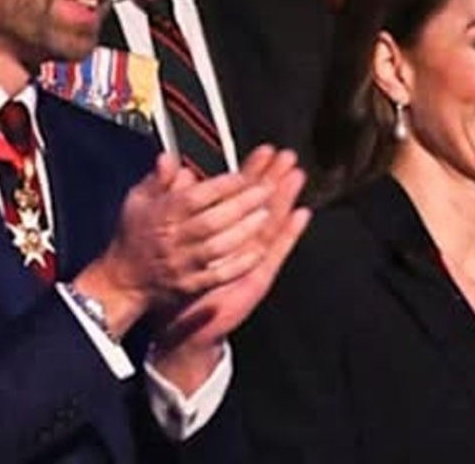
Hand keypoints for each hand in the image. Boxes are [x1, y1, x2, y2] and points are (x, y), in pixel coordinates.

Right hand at [75, 152, 277, 335]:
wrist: (122, 282)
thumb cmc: (132, 238)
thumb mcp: (137, 201)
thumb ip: (157, 179)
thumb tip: (169, 158)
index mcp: (161, 215)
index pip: (194, 197)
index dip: (221, 186)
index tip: (243, 176)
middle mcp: (173, 239)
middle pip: (212, 220)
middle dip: (242, 204)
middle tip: (265, 190)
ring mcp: (183, 264)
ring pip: (218, 246)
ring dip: (244, 230)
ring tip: (266, 214)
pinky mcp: (191, 286)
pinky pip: (219, 275)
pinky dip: (239, 264)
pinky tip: (258, 251)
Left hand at [151, 146, 310, 392]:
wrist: (182, 324)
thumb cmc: (177, 283)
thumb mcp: (172, 238)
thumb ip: (175, 204)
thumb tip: (180, 172)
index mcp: (220, 230)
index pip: (238, 194)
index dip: (251, 171)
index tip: (262, 150)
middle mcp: (240, 240)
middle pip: (261, 203)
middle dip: (274, 177)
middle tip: (287, 154)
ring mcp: (251, 257)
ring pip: (272, 222)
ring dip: (286, 199)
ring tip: (298, 175)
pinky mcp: (258, 276)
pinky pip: (275, 251)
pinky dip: (289, 234)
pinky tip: (302, 214)